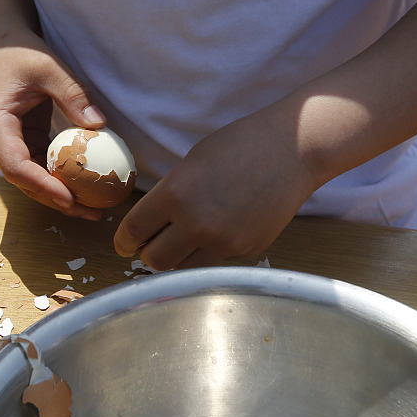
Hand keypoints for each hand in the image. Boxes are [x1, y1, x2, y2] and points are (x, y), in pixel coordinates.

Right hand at [0, 38, 105, 219]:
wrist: (1, 46)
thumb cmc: (21, 52)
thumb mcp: (48, 67)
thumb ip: (72, 94)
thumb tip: (98, 125)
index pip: (16, 165)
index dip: (43, 185)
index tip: (70, 198)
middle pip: (25, 182)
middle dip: (59, 200)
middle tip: (93, 213)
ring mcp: (5, 147)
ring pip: (33, 181)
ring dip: (62, 196)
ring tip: (95, 209)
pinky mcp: (19, 146)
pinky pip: (40, 169)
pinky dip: (61, 180)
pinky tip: (87, 190)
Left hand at [113, 109, 320, 269]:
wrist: (292, 149)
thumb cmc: (238, 147)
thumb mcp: (189, 165)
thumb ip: (167, 196)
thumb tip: (147, 226)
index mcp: (175, 194)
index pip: (133, 232)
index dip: (123, 242)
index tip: (124, 245)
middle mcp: (197, 223)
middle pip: (154, 260)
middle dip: (149, 253)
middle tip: (154, 243)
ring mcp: (224, 241)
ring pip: (182, 269)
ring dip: (177, 259)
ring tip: (183, 241)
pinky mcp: (245, 251)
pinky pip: (212, 263)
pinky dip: (206, 254)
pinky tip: (217, 232)